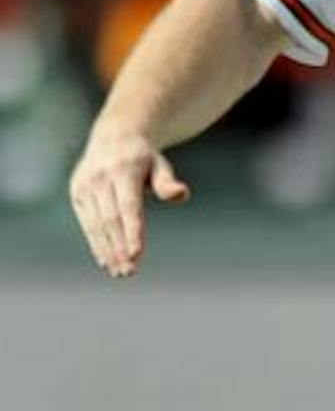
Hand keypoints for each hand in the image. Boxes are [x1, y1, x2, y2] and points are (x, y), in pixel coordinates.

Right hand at [68, 127, 189, 277]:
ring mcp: (86, 185)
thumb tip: (181, 194)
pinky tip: (105, 261)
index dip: (132, 231)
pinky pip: (87, 222)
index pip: (128, 207)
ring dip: (107, 251)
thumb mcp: (160, 165)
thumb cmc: (144, 158)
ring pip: (97, 224)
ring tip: (119, 272)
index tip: (136, 255)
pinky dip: (96, 243)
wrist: (113, 137)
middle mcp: (100, 177)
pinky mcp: (77, 193)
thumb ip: (168, 182)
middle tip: (129, 272)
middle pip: (111, 219)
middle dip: (119, 248)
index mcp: (123, 170)